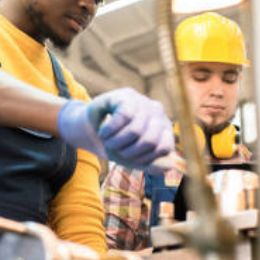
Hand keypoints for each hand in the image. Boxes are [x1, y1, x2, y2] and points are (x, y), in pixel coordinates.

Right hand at [57, 88, 173, 167]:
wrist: (90, 129)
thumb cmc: (115, 144)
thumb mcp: (133, 158)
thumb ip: (151, 163)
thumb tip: (169, 165)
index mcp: (164, 129)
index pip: (164, 148)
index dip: (144, 159)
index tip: (128, 159)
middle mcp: (158, 112)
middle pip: (149, 141)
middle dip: (127, 152)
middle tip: (114, 149)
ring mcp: (144, 101)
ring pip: (135, 130)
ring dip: (115, 142)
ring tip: (107, 141)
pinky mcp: (127, 94)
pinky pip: (123, 117)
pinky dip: (109, 130)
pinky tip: (103, 131)